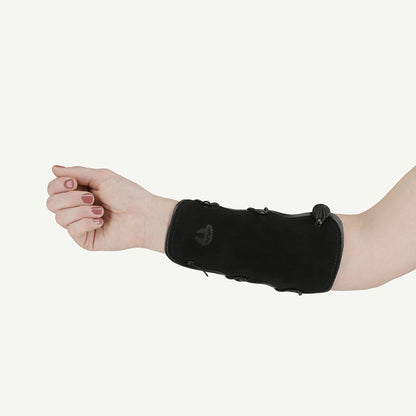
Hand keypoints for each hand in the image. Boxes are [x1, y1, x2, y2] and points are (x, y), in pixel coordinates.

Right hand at [46, 165, 177, 251]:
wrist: (145, 215)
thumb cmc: (128, 195)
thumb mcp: (102, 177)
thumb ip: (77, 172)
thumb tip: (53, 169)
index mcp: (80, 191)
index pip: (53, 189)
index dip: (58, 185)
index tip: (73, 183)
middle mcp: (77, 208)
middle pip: (51, 203)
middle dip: (70, 198)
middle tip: (91, 198)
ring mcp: (81, 225)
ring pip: (60, 217)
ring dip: (81, 210)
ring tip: (101, 211)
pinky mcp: (86, 239)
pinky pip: (72, 230)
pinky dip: (86, 222)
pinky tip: (101, 221)